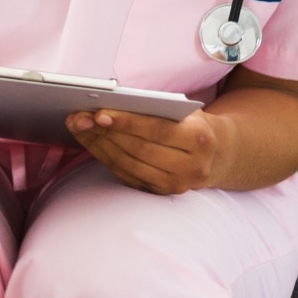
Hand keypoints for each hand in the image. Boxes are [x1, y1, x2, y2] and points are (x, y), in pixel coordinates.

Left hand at [68, 106, 238, 195]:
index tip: (99, 113)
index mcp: (199, 139)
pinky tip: (92, 143)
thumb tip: (111, 104)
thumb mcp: (185, 112)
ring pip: (129, 165)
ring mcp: (177, 185)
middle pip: (139, 150)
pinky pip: (127, 176)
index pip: (156, 131)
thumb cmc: (194, 125)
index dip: (126, 123)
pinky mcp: (162, 193)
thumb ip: (156, 109)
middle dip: (105, 134)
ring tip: (79, 127)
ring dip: (99, 146)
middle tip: (79, 118)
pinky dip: (106, 158)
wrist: (218, 155)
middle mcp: (191, 167)